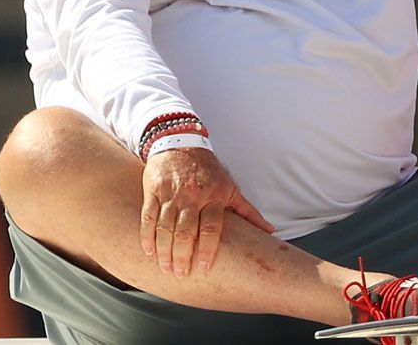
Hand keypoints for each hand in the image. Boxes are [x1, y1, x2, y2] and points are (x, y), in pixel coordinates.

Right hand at [139, 146, 273, 275]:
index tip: (203, 268)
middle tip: (180, 274)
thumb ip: (247, 212)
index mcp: (214, 196)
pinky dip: (147, 235)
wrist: (181, 142)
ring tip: (166, 268)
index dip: (206, 249)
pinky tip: (149, 251)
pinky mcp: (153, 190)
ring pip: (165, 227)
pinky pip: (148, 216)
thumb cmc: (209, 172)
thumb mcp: (230, 189)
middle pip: (186, 231)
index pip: (211, 228)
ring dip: (164, 250)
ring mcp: (171, 193)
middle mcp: (192, 195)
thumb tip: (270, 231)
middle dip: (182, 256)